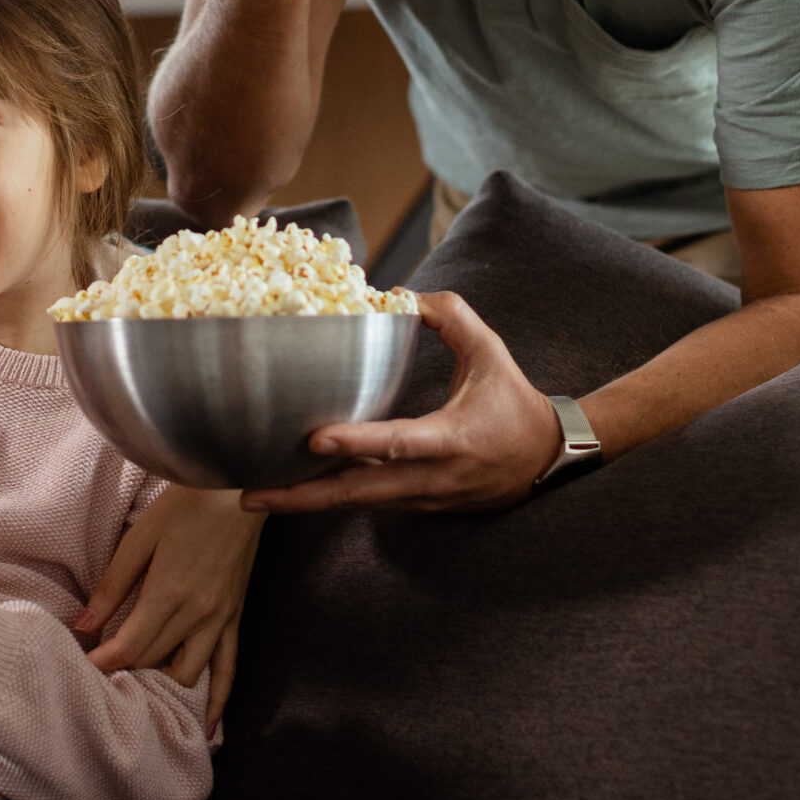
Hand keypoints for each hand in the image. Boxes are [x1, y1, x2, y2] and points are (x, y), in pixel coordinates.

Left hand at [77, 486, 263, 728]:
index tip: (82, 672)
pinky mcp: (235, 618)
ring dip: (162, 686)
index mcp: (168, 593)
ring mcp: (220, 619)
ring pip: (187, 672)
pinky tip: (209, 728)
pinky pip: (228, 669)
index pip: (128, 647)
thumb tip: (82, 625)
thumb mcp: (140, 538)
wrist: (238, 488)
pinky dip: (218, 701)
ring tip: (140, 696)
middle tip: (101, 683)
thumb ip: (111, 585)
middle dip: (125, 674)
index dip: (102, 664)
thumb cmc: (186, 505)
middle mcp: (197, 614)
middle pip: (153, 661)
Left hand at [241, 292, 565, 513]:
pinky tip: (295, 489)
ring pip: (358, 503)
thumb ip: (451, 316)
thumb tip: (399, 292)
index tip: (314, 439)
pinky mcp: (418, 507)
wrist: (548, 461)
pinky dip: (332, 497)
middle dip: (304, 496)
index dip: (358, 442)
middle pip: (360, 492)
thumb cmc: (515, 402)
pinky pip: (369, 502)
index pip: (400, 443)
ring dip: (309, 501)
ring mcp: (424, 499)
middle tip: (251, 494)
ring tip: (257, 496)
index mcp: (453, 439)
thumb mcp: (491, 352)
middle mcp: (434, 478)